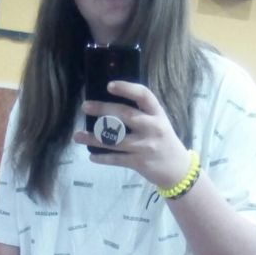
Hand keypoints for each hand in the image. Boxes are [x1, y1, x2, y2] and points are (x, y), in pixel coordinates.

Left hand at [73, 80, 191, 190]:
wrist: (177, 168)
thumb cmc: (163, 140)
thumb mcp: (158, 122)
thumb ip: (141, 112)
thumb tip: (111, 104)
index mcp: (157, 114)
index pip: (143, 96)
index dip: (127, 88)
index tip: (109, 86)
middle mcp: (152, 127)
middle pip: (125, 115)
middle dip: (103, 109)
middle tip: (85, 106)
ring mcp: (145, 146)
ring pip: (115, 140)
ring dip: (93, 138)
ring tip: (77, 136)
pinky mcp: (139, 162)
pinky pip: (116, 159)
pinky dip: (102, 158)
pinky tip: (91, 155)